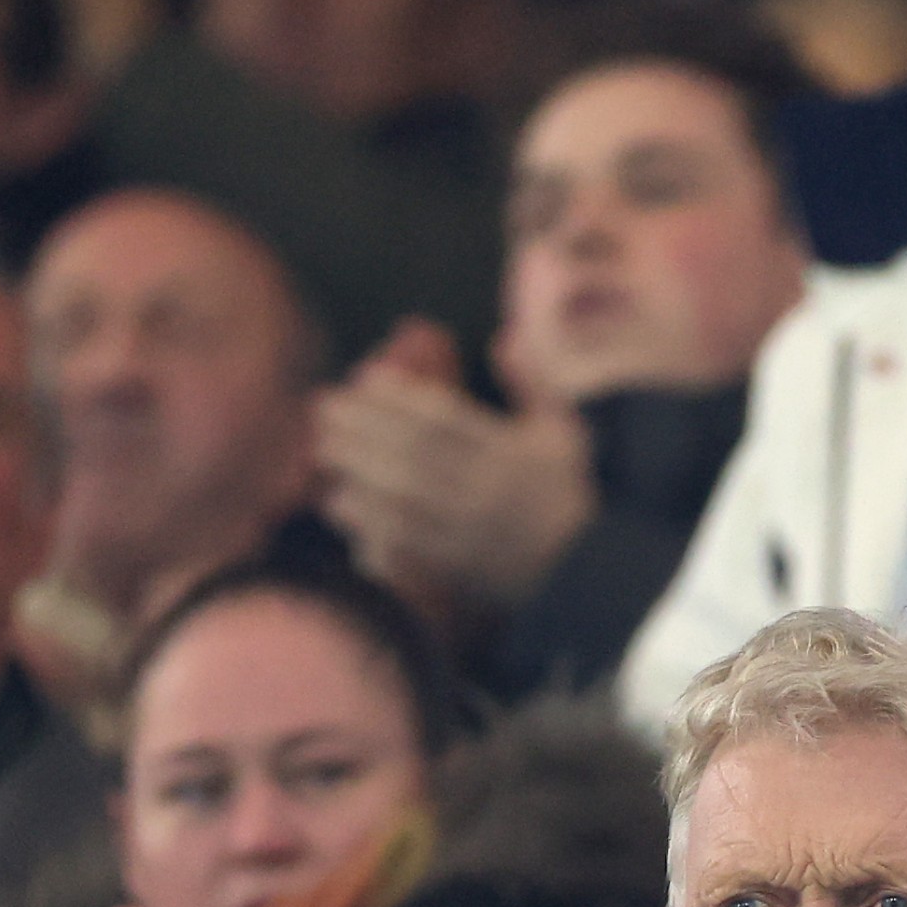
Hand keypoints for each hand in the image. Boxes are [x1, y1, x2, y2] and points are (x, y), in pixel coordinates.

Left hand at [313, 364, 598, 612]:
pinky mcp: (457, 569)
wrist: (584, 570)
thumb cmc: (568, 494)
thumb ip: (534, 384)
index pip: (445, 420)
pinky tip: (341, 506)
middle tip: (323, 410)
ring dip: (357, 474)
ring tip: (322, 451)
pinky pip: (407, 550)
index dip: (400, 398)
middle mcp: (485, 491)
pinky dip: (370, 526)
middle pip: (413, 456)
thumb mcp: (565, 433)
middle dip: (363, 430)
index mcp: (509, 454)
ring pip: (404, 502)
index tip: (365, 380)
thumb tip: (506, 336)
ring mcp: (468, 533)